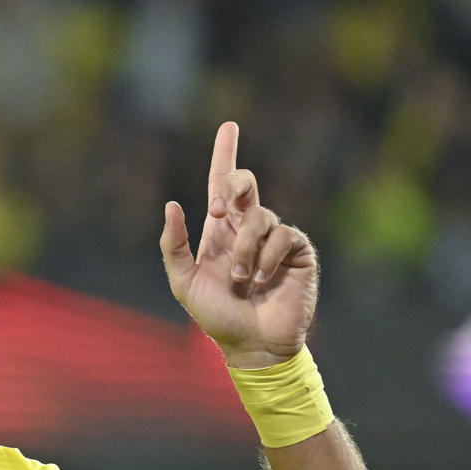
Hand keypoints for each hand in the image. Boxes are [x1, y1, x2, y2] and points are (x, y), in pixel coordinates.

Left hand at [159, 122, 317, 368]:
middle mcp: (248, 227)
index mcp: (220, 230)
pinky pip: (283, 235)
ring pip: (259, 217)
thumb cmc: (216, 315)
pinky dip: (266, 258)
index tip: (229, 125)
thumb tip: (173, 204)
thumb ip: (173, 245)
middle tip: (219, 211)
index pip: (221, 184)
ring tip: (240, 279)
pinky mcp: (298, 251)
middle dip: (232, 187)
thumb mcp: (183, 281)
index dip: (225, 153)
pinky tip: (262, 279)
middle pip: (245, 184)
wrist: (251, 344)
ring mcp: (275, 237)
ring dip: (244, 249)